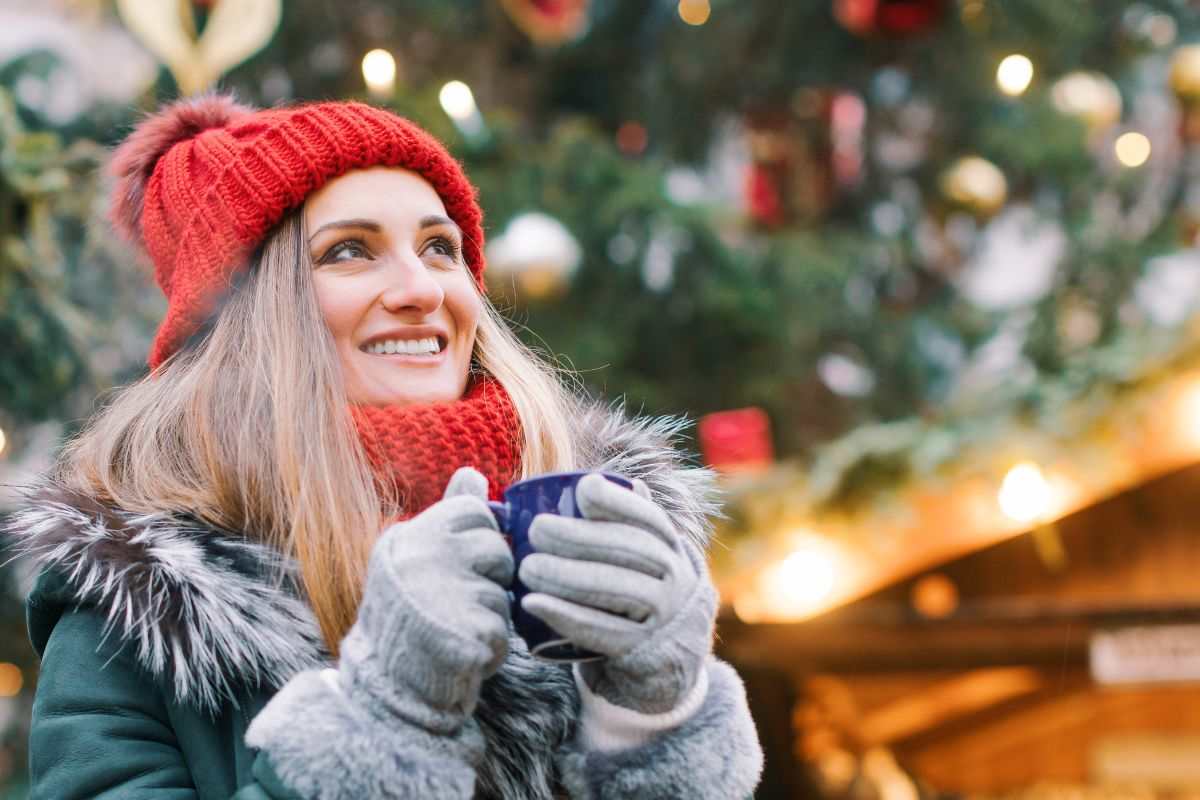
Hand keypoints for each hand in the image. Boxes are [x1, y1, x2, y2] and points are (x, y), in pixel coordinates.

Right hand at [338, 467, 513, 734]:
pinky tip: (463, 653)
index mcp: (411, 535)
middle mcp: (425, 558)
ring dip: (490, 615)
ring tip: (455, 629)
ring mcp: (446, 594)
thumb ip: (448, 514)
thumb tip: (473, 472)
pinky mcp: (469, 632)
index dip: (479, 539)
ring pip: (503, 592)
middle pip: (496, 549)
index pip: (474, 511)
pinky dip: (492, 648)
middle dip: (490, 578)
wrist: (386, 686)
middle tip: (456, 602)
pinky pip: (504, 630)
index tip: (459, 564)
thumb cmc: (407, 615)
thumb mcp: (417, 556)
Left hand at [519, 473, 716, 713]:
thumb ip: (620, 523)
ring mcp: (662, 614)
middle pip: (628, 550)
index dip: (618, 501)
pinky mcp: (641, 649)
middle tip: (536, 530)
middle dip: (579, 536)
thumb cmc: (637, 591)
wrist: (667, 657)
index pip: (648, 518)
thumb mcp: (642, 557)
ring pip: (616, 589)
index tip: (583, 490)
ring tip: (527, 568)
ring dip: (567, 575)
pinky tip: (534, 603)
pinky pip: (602, 631)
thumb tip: (582, 482)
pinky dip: (565, 616)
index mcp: (669, 546)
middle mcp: (673, 576)